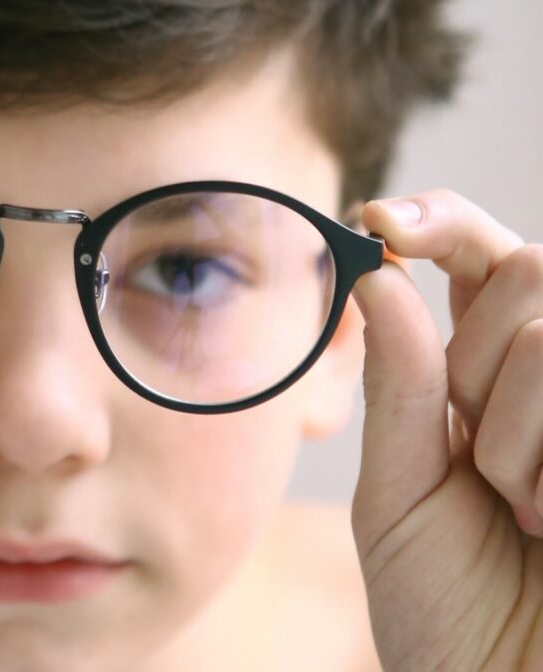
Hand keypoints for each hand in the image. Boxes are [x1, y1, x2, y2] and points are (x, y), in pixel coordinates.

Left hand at [350, 189, 542, 670]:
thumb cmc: (445, 607)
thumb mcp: (399, 494)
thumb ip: (398, 388)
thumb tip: (376, 281)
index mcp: (485, 372)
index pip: (479, 254)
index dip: (439, 220)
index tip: (381, 222)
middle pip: (527, 269)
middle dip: (474, 364)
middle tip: (480, 463)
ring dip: (514, 430)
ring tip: (525, 508)